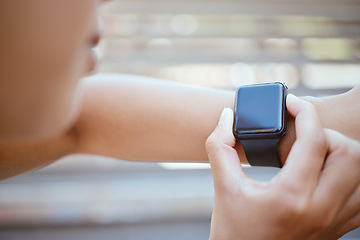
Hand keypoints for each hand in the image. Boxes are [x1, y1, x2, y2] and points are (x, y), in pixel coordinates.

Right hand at [206, 94, 359, 239]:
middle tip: (302, 135)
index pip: (315, 141)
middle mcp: (320, 209)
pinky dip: (352, 176)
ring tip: (316, 153)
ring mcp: (333, 221)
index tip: (291, 104)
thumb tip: (225, 116)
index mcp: (290, 196)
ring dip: (343, 153)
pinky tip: (327, 173)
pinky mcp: (338, 227)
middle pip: (350, 153)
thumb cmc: (233, 230)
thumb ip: (219, 146)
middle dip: (327, 134)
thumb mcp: (223, 186)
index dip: (304, 112)